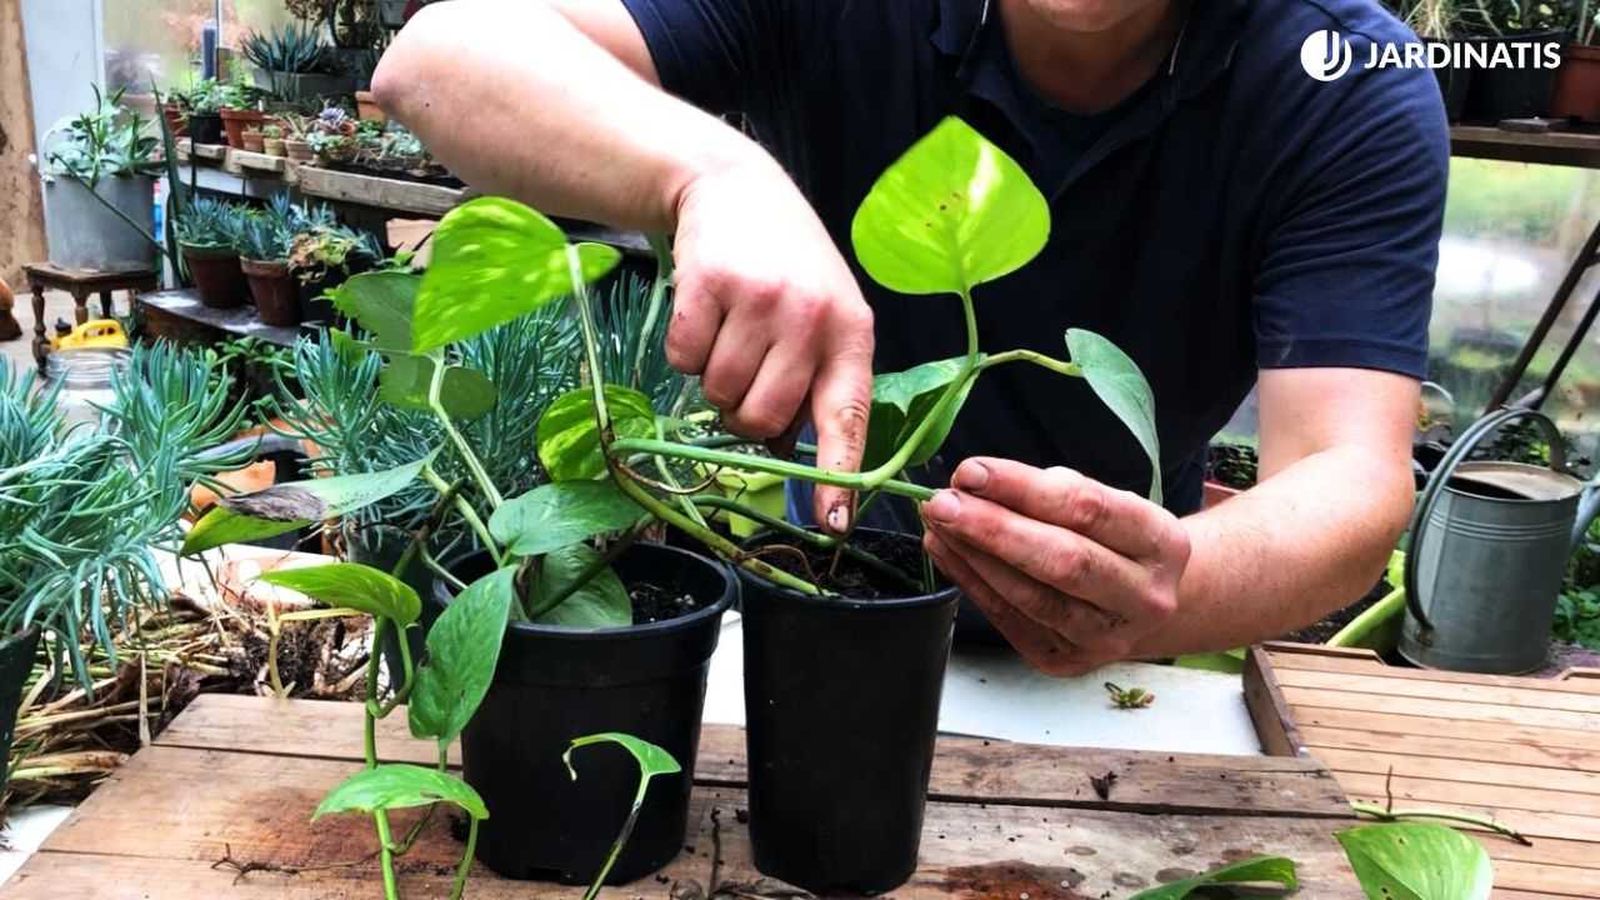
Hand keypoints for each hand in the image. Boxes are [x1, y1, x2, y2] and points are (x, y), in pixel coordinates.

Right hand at [668, 159, 874, 531]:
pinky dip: (684, 350)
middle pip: (763, 420)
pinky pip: (683, 360)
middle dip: (744, 415)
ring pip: (719, 394)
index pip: (848, 417)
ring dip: (713, 379)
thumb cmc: (787, 266)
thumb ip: (816, 381)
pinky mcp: (708, 285)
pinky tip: (705, 314)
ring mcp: (759, 299)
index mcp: (852, 332)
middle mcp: (811, 316)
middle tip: (747, 373)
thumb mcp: (822, 316)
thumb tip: (791, 455)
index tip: (832, 524)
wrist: (737, 187)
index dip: (836, 476)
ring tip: (729, 333)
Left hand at [921, 458, 1190, 675]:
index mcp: (1161, 544)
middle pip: (1062, 561)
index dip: (1022, 488)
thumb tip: (980, 483)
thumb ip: (1056, 492)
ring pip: (1030, 597)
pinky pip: (1009, 619)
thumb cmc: (1117, 542)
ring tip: (938, 522)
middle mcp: (1143, 598)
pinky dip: (971, 582)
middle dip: (993, 528)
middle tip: (942, 503)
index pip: (1087, 509)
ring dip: (974, 556)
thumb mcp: (1110, 504)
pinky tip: (946, 551)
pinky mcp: (1065, 661)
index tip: (971, 471)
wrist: (1145, 606)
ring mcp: (1105, 638)